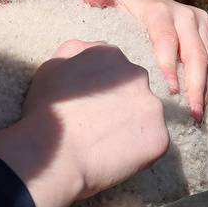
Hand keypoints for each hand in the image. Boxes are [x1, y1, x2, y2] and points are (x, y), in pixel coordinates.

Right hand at [0, 41, 167, 206]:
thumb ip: (74, 52)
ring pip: (146, 118)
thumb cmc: (48, 112)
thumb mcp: (51, 67)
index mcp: (111, 55)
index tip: (89, 108)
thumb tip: (88, 48)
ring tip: (105, 145)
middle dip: (121, 108)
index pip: (115, 71)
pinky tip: (115, 157)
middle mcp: (137, 75)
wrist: (55, 155)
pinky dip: (139, 153)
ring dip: (132, 129)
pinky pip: (153, 145)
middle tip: (98, 128)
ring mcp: (152, 107)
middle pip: (135, 92)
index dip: (102, 93)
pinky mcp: (159, 137)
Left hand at [81, 0, 207, 122]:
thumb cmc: (126, 9)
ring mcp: (200, 25)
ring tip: (198, 115)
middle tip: (192, 112)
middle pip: (195, 54)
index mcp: (159, 9)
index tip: (170, 91)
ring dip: (205, 89)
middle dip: (195, 85)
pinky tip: (203, 104)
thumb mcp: (113, 2)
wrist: (148, 0)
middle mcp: (185, 15)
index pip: (167, 39)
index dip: (169, 65)